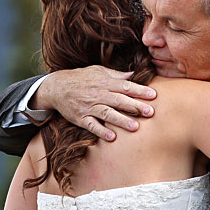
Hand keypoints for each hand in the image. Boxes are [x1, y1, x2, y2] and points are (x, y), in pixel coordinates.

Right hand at [34, 65, 156, 140]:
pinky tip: (112, 137)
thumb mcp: (98, 71)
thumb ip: (116, 75)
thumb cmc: (81, 78)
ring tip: (135, 127)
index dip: (139, 91)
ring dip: (121, 120)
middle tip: (150, 112)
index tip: (153, 95)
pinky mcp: (81, 118)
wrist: (56, 87)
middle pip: (119, 100)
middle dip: (135, 106)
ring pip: (107, 114)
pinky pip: (92, 126)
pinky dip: (101, 131)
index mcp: (104, 83)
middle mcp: (98, 95)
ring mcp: (89, 107)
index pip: (125, 86)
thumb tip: (134, 74)